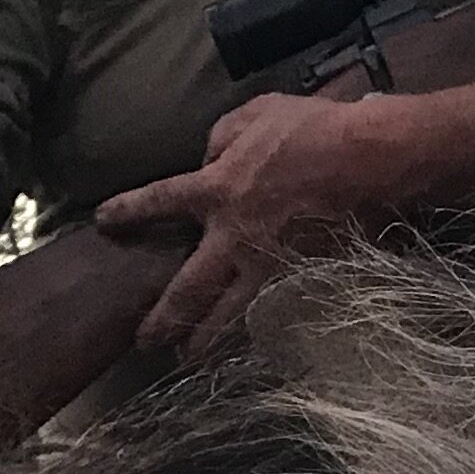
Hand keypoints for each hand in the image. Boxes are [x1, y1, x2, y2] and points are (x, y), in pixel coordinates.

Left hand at [95, 92, 392, 354]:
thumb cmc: (314, 130)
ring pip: (228, 315)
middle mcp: (233, 237)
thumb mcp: (257, 113)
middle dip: (162, 317)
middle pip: (186, 288)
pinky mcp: (303, 279)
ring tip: (188, 360)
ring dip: (204, 341)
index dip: (129, 211)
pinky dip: (258, 331)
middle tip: (142, 341)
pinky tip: (248, 344)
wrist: (370, 161)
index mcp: (216, 189)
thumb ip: (222, 137)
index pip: (159, 201)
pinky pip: (274, 311)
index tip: (104, 222)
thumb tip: (210, 157)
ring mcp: (269, 264)